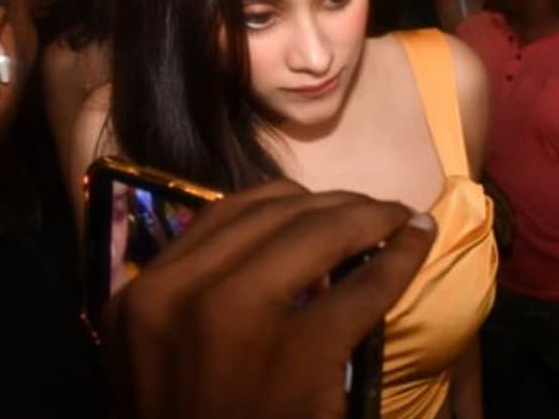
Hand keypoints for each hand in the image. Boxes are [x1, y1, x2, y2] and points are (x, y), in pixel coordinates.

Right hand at [103, 179, 435, 418]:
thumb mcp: (159, 359)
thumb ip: (191, 299)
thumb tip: (266, 241)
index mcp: (142, 296)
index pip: (222, 214)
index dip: (284, 200)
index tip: (321, 202)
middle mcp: (178, 295)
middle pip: (273, 214)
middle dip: (333, 202)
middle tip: (372, 207)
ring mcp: (235, 318)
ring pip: (318, 233)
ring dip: (368, 215)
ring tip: (396, 218)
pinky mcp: (299, 352)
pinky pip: (364, 285)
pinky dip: (400, 256)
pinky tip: (416, 242)